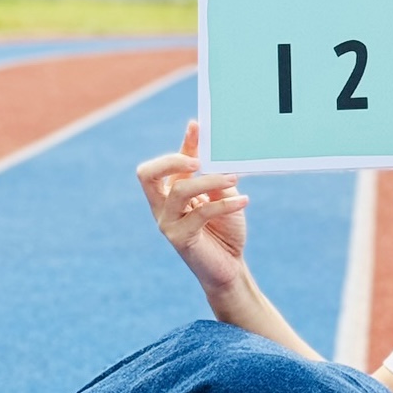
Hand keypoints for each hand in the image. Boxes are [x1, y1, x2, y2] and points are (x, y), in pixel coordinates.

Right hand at [137, 120, 249, 300]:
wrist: (230, 266)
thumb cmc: (226, 229)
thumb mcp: (224, 196)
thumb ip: (216, 178)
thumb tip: (213, 156)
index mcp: (171, 191)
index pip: (170, 162)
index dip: (184, 143)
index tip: (198, 126)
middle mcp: (163, 205)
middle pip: (147, 174)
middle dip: (172, 160)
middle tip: (198, 160)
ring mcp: (167, 222)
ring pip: (180, 190)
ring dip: (209, 180)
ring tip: (235, 178)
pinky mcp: (179, 238)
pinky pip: (200, 213)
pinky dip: (224, 204)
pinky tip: (244, 201)